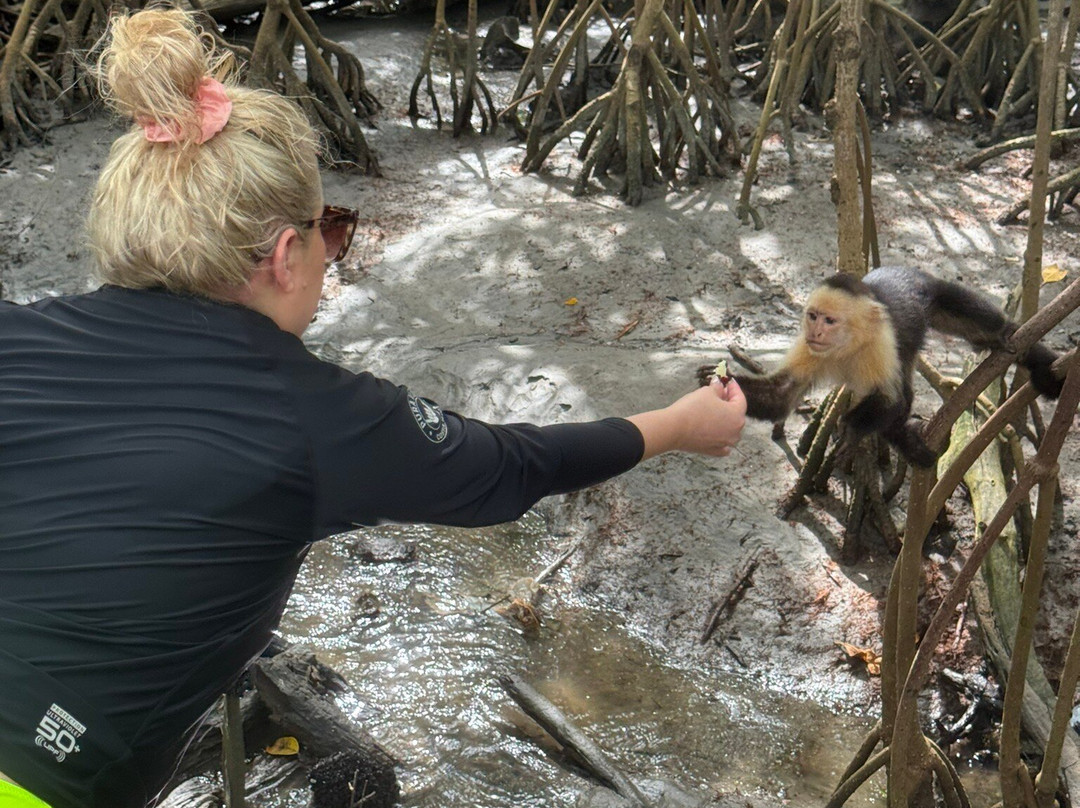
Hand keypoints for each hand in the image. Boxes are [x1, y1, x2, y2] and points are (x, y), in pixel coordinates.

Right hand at [627, 378, 746, 459]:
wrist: (674, 429)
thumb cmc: (692, 409)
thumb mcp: (706, 392)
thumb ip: (717, 388)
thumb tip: (719, 385)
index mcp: (737, 416)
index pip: (740, 399)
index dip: (734, 388)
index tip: (728, 381)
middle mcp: (735, 432)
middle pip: (736, 414)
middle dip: (728, 402)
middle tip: (721, 392)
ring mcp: (725, 443)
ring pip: (730, 429)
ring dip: (724, 419)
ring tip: (714, 409)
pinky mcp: (714, 451)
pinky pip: (722, 443)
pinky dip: (720, 435)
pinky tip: (715, 429)